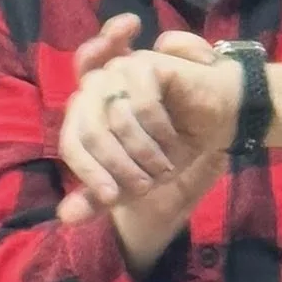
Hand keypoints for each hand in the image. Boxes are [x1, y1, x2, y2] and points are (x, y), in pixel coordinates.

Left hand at [57, 16, 239, 228]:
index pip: (72, 143)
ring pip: (116, 118)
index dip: (89, 174)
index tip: (111, 197)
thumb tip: (65, 217)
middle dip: (118, 166)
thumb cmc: (170, 147)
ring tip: (162, 165)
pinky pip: (142, 103)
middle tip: (144, 187)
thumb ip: (100, 196)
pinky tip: (171, 139)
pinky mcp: (146, 64)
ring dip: (142, 150)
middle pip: (90, 132)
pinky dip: (157, 129)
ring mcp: (120, 71)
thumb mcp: (133, 180)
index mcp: (86, 112)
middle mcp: (97, 88)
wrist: (215, 121)